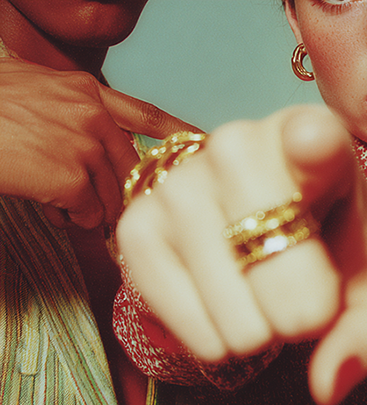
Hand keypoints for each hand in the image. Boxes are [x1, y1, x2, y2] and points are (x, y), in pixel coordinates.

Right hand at [0, 58, 199, 227]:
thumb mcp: (31, 90)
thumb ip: (69, 110)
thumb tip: (91, 144)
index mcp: (86, 91)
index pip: (146, 114)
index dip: (178, 133)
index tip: (202, 144)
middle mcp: (93, 114)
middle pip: (130, 168)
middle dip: (121, 194)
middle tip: (104, 209)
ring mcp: (83, 145)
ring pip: (112, 195)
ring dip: (92, 209)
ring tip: (63, 205)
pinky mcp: (68, 176)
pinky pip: (89, 213)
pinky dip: (74, 220)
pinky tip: (54, 210)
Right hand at [116, 106, 366, 404]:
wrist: (278, 245)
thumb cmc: (339, 255)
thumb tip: (327, 385)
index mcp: (319, 143)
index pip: (311, 137)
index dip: (311, 146)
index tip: (312, 143)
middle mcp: (241, 144)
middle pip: (270, 243)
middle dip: (301, 304)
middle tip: (309, 303)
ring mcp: (181, 181)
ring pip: (226, 292)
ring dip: (259, 330)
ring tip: (265, 300)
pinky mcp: (137, 224)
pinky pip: (177, 312)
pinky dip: (213, 340)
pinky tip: (230, 315)